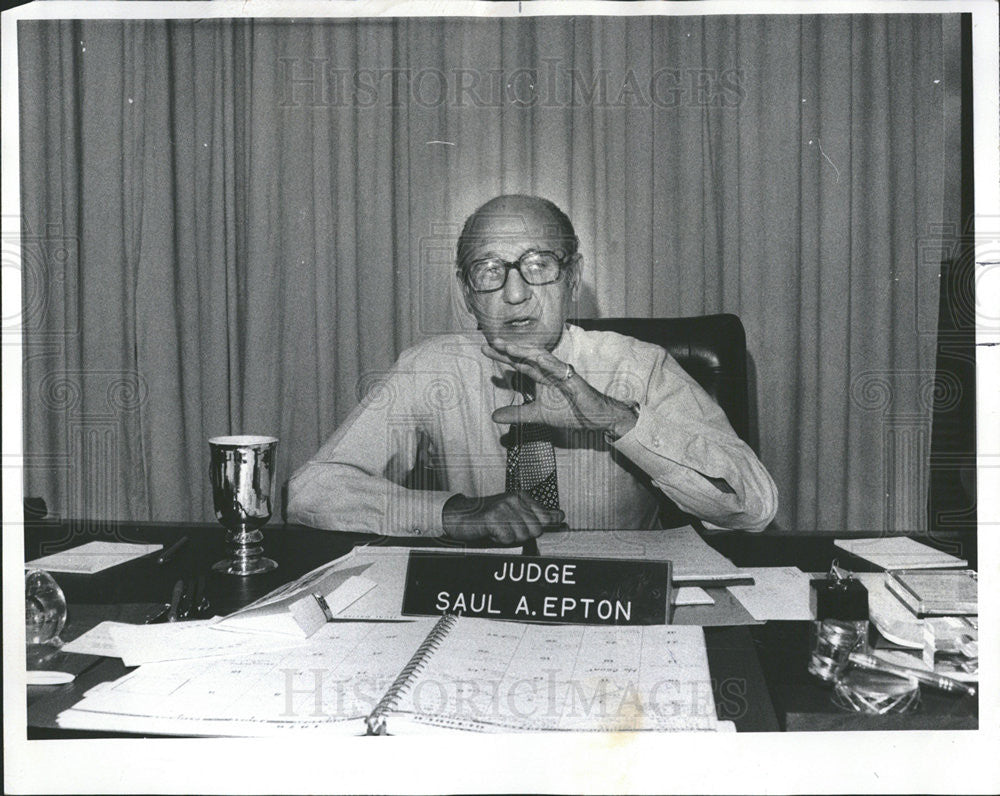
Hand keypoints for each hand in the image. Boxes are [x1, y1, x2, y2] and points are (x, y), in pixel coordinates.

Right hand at [441, 492, 565, 544]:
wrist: (461, 516)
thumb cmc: (489, 516)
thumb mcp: (517, 511)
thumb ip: (540, 514)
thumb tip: (560, 516)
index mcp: (522, 496)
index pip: (545, 519)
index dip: (533, 528)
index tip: (519, 525)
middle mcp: (515, 499)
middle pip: (535, 530)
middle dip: (522, 535)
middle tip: (507, 528)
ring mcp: (504, 507)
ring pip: (522, 536)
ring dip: (509, 538)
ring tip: (498, 529)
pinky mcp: (493, 518)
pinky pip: (508, 539)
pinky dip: (499, 540)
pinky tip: (492, 532)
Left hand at [482, 337, 637, 437]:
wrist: (594, 417)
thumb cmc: (569, 411)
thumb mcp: (537, 415)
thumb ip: (516, 413)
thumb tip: (493, 416)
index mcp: (540, 376)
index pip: (518, 363)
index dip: (503, 356)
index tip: (485, 349)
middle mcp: (549, 370)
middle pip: (526, 356)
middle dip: (510, 349)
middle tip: (492, 342)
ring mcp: (561, 373)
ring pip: (542, 358)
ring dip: (525, 352)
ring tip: (509, 348)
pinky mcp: (573, 379)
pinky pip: (560, 368)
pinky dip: (549, 363)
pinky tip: (538, 359)